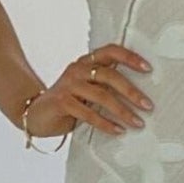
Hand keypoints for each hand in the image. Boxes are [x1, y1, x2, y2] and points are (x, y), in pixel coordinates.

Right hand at [27, 45, 152, 137]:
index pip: (111, 51)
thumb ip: (106, 87)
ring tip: (138, 123)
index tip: (148, 69)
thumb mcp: (88, 90)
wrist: (35, 114)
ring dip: (123, 111)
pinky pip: (88, 113)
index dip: (130, 57)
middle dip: (131, 91)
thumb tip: (140, 98)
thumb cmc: (68, 103)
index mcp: (86, 62)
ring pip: (101, 95)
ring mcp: (68, 85)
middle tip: (148, 106)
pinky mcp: (61, 102)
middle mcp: (77, 69)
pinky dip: (106, 124)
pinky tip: (118, 131)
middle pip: (109, 75)